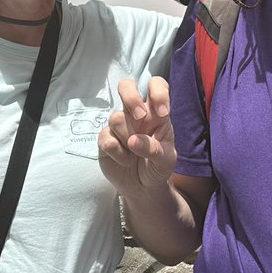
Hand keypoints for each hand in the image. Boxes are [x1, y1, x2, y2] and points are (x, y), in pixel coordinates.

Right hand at [98, 77, 176, 196]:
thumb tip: (133, 140)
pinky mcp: (105, 139)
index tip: (163, 113)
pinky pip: (106, 138)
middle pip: (126, 85)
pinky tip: (124, 160)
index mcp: (156, 113)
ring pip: (116, 117)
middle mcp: (136, 114)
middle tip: (140, 117)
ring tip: (134, 154)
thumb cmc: (157, 166)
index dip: (158, 92)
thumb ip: (154, 149)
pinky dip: (117, 153)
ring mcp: (119, 125)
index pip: (156, 86)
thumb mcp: (166, 160)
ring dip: (127, 137)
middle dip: (131, 97)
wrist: (142, 187)